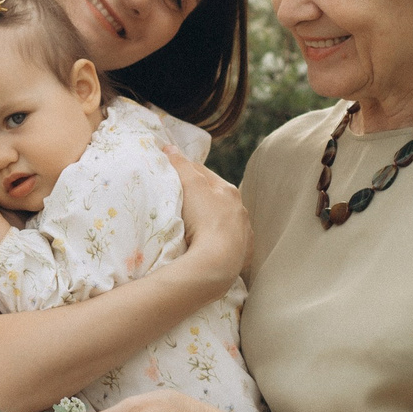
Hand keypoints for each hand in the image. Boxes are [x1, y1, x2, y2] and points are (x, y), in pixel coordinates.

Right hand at [166, 147, 248, 290]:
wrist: (216, 263)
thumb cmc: (204, 220)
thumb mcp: (190, 186)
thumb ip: (181, 165)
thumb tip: (170, 148)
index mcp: (229, 191)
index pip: (204, 173)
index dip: (186, 169)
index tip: (172, 171)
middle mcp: (240, 211)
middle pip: (216, 198)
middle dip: (202, 197)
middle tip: (181, 199)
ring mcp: (242, 234)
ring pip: (225, 222)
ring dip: (212, 221)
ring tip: (195, 226)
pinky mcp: (241, 256)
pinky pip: (229, 245)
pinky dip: (220, 243)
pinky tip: (210, 247)